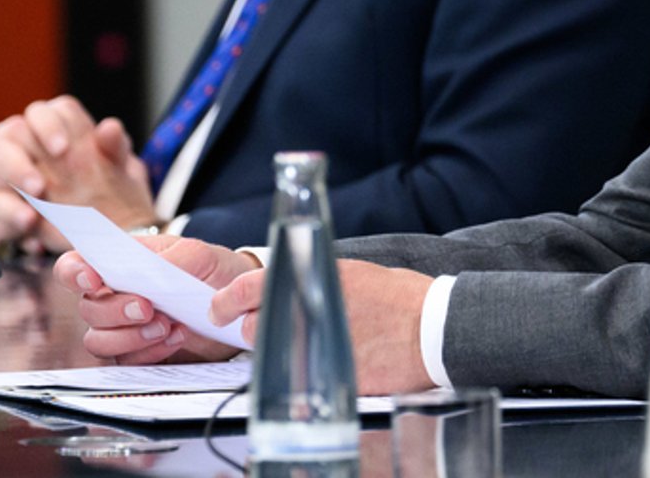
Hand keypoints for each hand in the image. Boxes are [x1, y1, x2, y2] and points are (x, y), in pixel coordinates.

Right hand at [0, 95, 157, 252]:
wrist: (106, 218)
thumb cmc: (109, 181)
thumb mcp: (118, 165)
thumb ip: (114, 146)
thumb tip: (111, 128)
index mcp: (50, 125)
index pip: (40, 113)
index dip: (47, 127)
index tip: (62, 149)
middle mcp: (21, 145)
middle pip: (0, 143)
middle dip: (16, 166)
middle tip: (38, 188)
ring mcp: (6, 175)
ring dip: (6, 203)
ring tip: (29, 221)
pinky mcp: (1, 203)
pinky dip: (3, 226)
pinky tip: (25, 238)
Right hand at [54, 235, 257, 363]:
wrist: (235, 301)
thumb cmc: (210, 270)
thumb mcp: (200, 254)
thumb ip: (174, 257)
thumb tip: (151, 271)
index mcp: (117, 264)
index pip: (74, 266)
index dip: (74, 273)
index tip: (93, 280)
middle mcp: (112, 297)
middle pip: (88, 310)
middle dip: (115, 311)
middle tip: (147, 308)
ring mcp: (122, 329)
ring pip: (99, 342)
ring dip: (131, 337)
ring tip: (166, 325)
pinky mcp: (138, 354)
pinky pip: (127, 362)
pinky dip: (150, 352)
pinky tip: (176, 338)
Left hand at [209, 258, 435, 394]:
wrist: (432, 327)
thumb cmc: (398, 297)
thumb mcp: (350, 273)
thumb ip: (311, 280)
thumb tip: (285, 288)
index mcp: (309, 278)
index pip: (246, 289)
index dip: (224, 301)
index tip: (218, 310)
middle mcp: (304, 312)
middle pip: (253, 329)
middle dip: (257, 328)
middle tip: (270, 327)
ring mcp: (312, 347)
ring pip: (271, 356)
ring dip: (279, 350)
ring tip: (307, 343)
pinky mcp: (325, 376)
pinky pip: (297, 377)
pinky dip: (305, 371)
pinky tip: (326, 361)